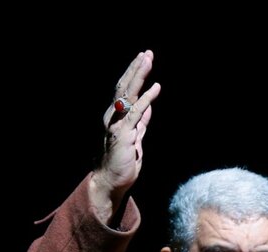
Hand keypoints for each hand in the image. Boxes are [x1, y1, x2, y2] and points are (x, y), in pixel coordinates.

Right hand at [90, 50, 161, 223]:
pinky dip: (146, 99)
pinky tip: (156, 88)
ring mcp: (116, 124)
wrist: (111, 183)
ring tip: (147, 59)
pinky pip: (136, 113)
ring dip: (138, 76)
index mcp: (115, 117)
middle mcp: (112, 117)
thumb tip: (148, 108)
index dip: (133, 74)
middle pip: (124, 87)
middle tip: (146, 53)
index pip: (124, 90)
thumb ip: (140, 123)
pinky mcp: (122, 134)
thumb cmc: (122, 164)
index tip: (143, 59)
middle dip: (135, 68)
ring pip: (127, 94)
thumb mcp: (135, 139)